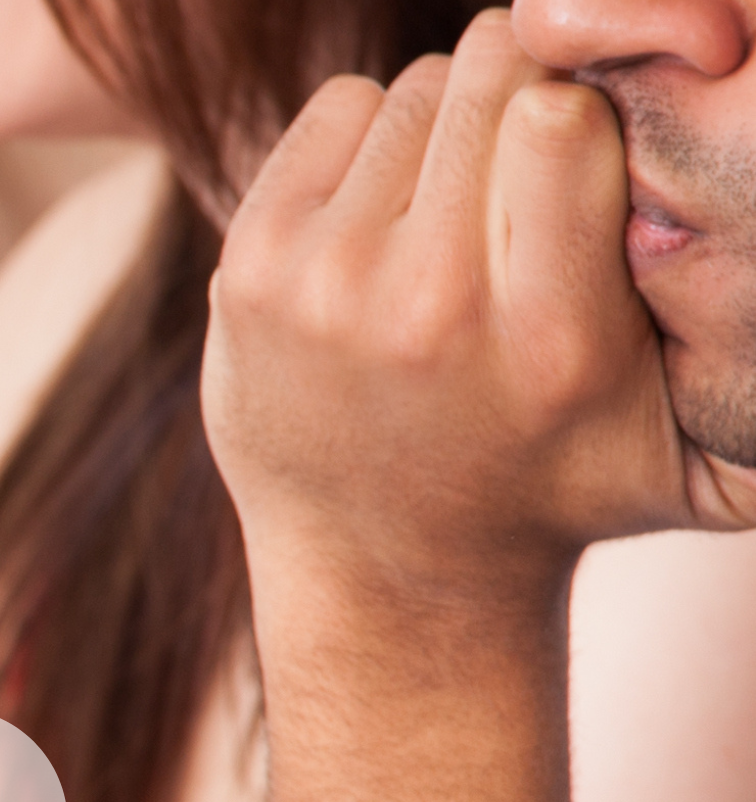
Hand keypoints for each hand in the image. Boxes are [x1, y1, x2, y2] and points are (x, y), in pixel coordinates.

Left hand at [206, 16, 755, 610]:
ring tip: (459, 211)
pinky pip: (339, 109)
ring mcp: (325, 285)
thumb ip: (723, 315)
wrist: (388, 566)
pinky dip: (372, 138)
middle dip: (523, 99)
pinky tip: (391, 216)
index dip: (583, 108)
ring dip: (449, 126)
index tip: (585, 149)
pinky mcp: (248, 269)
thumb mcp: (682, 434)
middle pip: (491, 80)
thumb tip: (729, 159)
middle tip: (524, 172)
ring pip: (416, 89)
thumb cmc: (554, 475)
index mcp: (548, 336)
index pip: (565, 116)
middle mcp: (427, 306)